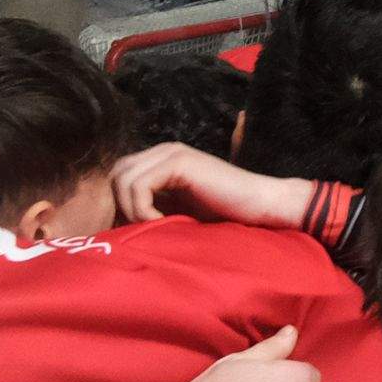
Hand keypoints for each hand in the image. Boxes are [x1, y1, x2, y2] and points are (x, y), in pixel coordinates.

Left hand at [111, 143, 317, 229]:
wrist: (263, 206)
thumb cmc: (228, 215)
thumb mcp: (181, 212)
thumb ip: (154, 209)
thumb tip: (120, 226)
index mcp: (163, 161)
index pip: (121, 176)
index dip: (123, 204)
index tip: (141, 230)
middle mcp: (164, 151)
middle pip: (117, 174)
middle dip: (123, 206)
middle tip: (145, 229)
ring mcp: (171, 153)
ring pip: (124, 178)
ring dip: (133, 209)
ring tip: (157, 226)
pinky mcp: (179, 162)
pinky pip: (140, 185)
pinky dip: (143, 208)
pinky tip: (164, 221)